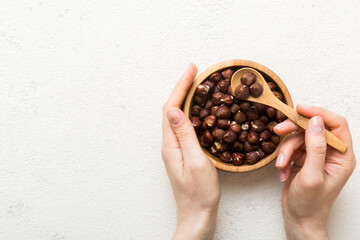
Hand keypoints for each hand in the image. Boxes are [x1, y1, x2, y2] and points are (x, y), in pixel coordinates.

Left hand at [161, 64, 219, 239]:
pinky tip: (198, 110)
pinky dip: (190, 112)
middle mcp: (170, 144)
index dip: (181, 87)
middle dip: (182, 88)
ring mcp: (175, 148)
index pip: (172, 108)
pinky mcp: (182, 153)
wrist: (197, 214)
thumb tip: (175, 110)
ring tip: (197, 85)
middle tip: (194, 72)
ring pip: (178, 116)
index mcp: (171, 144)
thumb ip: (185, 135)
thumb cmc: (199, 192)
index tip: (191, 70)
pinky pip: (184, 126)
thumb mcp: (195, 161)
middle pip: (172, 109)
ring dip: (185, 98)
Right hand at [274, 104, 355, 239]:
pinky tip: (282, 171)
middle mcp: (331, 153)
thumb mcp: (312, 176)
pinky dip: (283, 158)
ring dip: (286, 150)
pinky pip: (290, 148)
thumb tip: (316, 121)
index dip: (318, 113)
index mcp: (342, 156)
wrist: (299, 220)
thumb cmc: (310, 205)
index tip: (300, 109)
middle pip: (313, 127)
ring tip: (281, 165)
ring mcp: (316, 155)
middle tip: (279, 130)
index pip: (336, 125)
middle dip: (294, 130)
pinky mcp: (303, 159)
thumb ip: (315, 147)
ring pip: (298, 137)